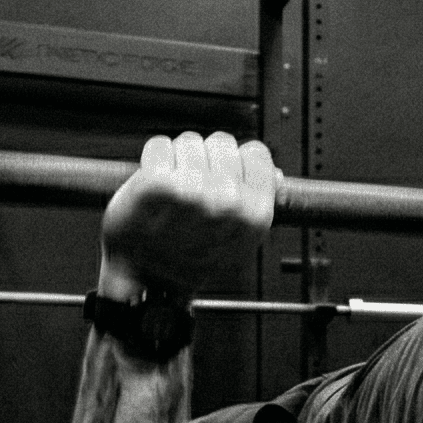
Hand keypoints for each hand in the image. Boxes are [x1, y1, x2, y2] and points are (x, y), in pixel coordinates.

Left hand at [98, 131, 279, 297]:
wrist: (148, 281)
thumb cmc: (190, 262)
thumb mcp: (239, 242)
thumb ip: (257, 205)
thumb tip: (274, 175)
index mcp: (255, 215)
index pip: (255, 153)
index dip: (237, 162)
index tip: (223, 178)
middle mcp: (228, 202)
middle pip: (222, 142)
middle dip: (206, 160)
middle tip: (192, 191)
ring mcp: (193, 192)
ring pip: (189, 141)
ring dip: (178, 160)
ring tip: (172, 192)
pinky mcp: (157, 184)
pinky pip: (159, 146)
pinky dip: (151, 160)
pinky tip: (152, 188)